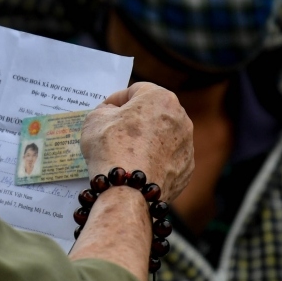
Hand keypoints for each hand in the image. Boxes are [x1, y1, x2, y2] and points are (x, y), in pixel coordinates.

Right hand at [79, 82, 193, 202]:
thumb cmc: (111, 148)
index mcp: (161, 98)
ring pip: (163, 137)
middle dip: (134, 120)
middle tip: (114, 132)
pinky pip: (168, 160)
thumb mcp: (94, 119)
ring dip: (147, 141)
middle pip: (153, 113)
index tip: (105, 112)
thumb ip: (104, 110)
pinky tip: (137, 169)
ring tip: (125, 154)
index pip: (135, 91)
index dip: (116, 100)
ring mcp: (187, 146)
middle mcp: (181, 118)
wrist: (128, 189)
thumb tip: (110, 114)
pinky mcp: (187, 170)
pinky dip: (155, 162)